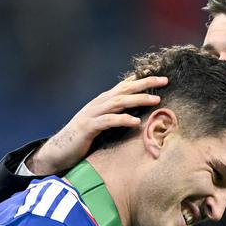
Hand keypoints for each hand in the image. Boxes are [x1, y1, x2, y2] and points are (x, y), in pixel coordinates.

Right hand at [26, 76, 167, 174]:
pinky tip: (136, 122)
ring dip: (138, 99)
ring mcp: (92, 114)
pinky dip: (122, 120)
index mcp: (103, 102)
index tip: (160, 75)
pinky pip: (108, 121)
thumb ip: (115, 115)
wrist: (59, 150)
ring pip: (118, 102)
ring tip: (156, 99)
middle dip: (146, 83)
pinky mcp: (88, 127)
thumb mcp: (101, 123)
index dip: (142, 79)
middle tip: (165, 80)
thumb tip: (134, 113)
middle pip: (125, 89)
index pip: (125, 86)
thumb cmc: (83, 138)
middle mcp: (98, 103)